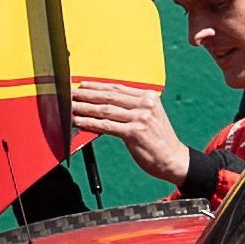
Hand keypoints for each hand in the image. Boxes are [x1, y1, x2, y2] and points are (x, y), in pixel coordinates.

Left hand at [65, 75, 191, 184]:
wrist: (173, 159)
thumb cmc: (159, 139)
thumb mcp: (150, 116)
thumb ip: (132, 107)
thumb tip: (105, 102)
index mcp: (148, 97)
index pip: (117, 87)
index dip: (97, 85)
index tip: (82, 85)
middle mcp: (145, 104)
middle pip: (109, 96)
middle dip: (87, 94)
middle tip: (71, 94)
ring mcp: (140, 118)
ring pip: (105, 110)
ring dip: (85, 108)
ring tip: (71, 106)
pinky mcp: (134, 133)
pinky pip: (107, 126)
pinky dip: (91, 123)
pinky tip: (80, 121)